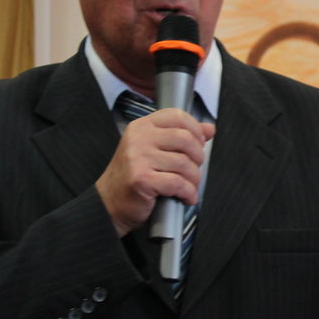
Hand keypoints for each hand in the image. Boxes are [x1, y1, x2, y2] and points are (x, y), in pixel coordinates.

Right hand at [95, 108, 215, 235]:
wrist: (109, 203)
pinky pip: (178, 183)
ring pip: (184, 163)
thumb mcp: (155, 150)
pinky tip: (185, 197)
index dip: (195, 130)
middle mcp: (139, 138)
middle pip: (185, 139)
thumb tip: (210, 128)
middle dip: (198, 157)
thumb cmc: (134, 176)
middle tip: (193, 170)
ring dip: (193, 179)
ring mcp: (138, 158)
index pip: (178, 116)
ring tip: (188, 187)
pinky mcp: (141, 179)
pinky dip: (188, 193)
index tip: (199, 144)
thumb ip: (182, 136)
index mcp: (142, 126)